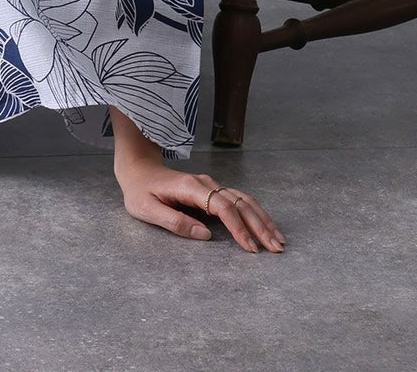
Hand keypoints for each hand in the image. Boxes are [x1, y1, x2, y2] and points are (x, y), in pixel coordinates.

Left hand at [108, 103, 284, 251]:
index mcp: (190, 187)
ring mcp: (211, 186)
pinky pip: (239, 201)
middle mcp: (205, 184)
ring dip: (262, 219)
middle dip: (259, 226)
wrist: (138, 169)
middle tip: (275, 248)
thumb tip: (205, 235)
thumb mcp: (147, 209)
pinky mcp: (212, 191)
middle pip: (240, 202)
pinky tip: (266, 226)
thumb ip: (175, 222)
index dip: (238, 227)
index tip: (250, 248)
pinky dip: (255, 214)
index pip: (222, 206)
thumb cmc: (140, 191)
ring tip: (278, 240)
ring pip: (244, 200)